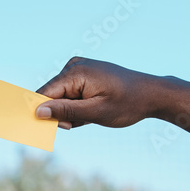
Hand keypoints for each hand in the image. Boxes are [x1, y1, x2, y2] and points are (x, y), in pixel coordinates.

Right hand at [35, 57, 161, 129]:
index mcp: (76, 72)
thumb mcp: (95, 113)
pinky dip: (77, 106)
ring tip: (92, 114)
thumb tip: (38, 112)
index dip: (45, 113)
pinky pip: (69, 94)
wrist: (151, 94)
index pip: (44, 94)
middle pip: (51, 96)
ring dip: (71, 111)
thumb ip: (65, 111)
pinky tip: (93, 108)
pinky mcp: (82, 73)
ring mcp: (78, 68)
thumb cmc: (127, 104)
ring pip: (59, 97)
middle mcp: (74, 66)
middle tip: (83, 120)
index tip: (63, 125)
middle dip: (62, 113)